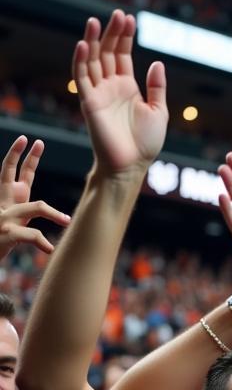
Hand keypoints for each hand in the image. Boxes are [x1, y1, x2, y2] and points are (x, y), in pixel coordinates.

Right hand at [0, 137, 69, 260]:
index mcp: (8, 199)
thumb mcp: (19, 223)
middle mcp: (3, 203)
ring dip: (53, 213)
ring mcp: (4, 217)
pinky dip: (42, 242)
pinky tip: (50, 249)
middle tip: (39, 141)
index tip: (29, 139)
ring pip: (35, 207)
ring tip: (67, 221)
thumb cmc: (4, 240)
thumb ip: (33, 214)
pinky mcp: (6, 233)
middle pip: (15, 175)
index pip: (14, 172)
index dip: (21, 155)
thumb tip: (63, 217)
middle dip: (26, 157)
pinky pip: (30, 234)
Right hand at [74, 11, 166, 177]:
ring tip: (96, 22)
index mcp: (127, 87)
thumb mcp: (159, 111)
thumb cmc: (146, 143)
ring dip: (93, 41)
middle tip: (117, 14)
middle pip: (108, 52)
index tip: (129, 19)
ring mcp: (99, 93)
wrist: (132, 165)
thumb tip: (157, 62)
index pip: (123, 55)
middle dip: (112, 33)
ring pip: (92, 60)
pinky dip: (81, 61)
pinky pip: (82, 78)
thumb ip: (157, 87)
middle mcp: (111, 86)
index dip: (125, 37)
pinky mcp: (89, 102)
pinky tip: (85, 45)